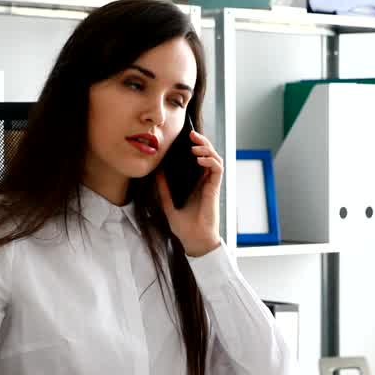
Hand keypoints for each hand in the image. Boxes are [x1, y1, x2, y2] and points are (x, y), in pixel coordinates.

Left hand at [156, 128, 221, 256]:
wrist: (194, 241)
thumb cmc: (183, 227)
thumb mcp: (167, 204)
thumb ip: (163, 189)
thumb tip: (156, 172)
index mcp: (194, 183)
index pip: (197, 159)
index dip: (194, 146)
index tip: (184, 138)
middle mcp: (204, 182)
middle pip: (208, 155)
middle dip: (202, 142)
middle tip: (191, 134)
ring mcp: (210, 185)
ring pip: (215, 159)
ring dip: (207, 149)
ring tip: (195, 146)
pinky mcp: (215, 189)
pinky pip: (217, 170)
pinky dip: (210, 161)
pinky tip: (199, 159)